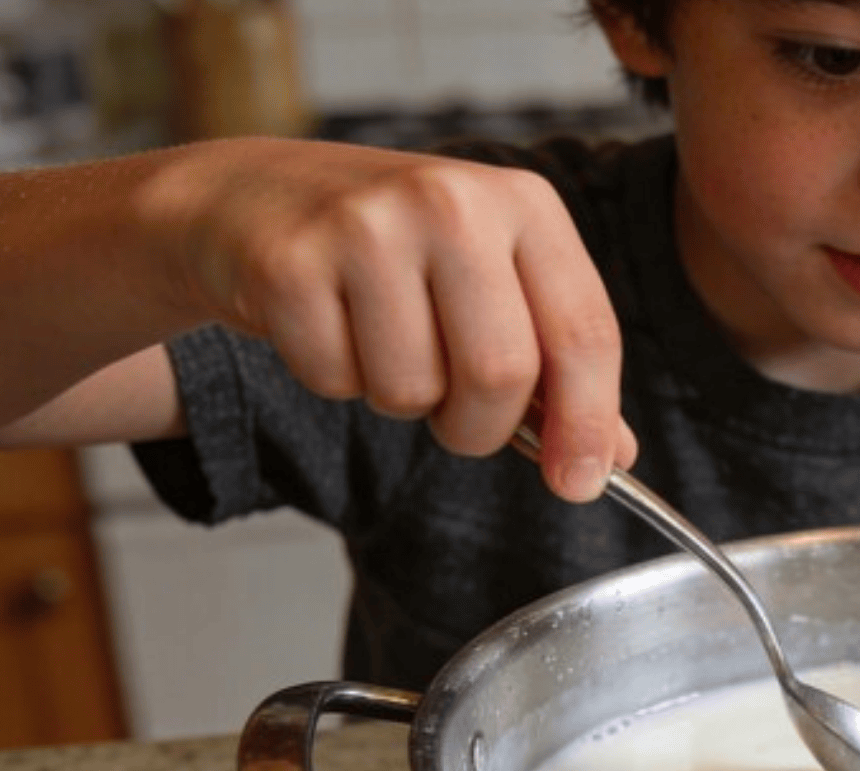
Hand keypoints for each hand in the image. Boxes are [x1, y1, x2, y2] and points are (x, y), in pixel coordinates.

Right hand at [141, 137, 633, 498]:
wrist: (248, 198)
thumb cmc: (391, 251)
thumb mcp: (492, 282)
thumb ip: (557, 366)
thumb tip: (611, 458)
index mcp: (525, 203)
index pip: (585, 332)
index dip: (588, 423)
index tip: (581, 483)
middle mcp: (452, 202)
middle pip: (501, 375)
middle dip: (478, 426)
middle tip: (451, 410)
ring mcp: (367, 225)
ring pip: (414, 391)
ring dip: (401, 400)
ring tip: (379, 340)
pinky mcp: (291, 261)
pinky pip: (336, 381)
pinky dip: (334, 379)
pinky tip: (325, 323)